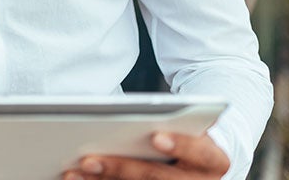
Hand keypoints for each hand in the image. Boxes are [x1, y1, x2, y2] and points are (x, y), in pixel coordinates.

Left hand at [62, 132, 228, 179]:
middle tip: (89, 160)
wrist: (203, 156)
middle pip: (159, 178)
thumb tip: (121, 114)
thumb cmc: (188, 131)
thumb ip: (168, 118)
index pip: (201, 152)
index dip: (181, 145)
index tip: (156, 137)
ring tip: (73, 173)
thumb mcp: (187, 122)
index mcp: (215, 159)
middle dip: (121, 168)